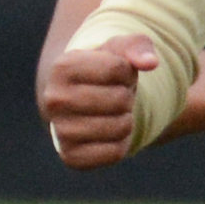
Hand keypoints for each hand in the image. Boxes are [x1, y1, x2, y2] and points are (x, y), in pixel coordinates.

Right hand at [41, 34, 157, 168]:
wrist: (81, 103)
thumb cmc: (103, 72)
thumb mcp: (118, 51)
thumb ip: (137, 47)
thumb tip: (150, 63)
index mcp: (62, 67)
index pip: (118, 69)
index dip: (127, 72)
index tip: (115, 75)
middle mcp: (54, 99)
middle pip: (120, 99)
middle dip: (126, 97)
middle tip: (114, 96)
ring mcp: (59, 130)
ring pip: (120, 127)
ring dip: (126, 120)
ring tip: (111, 113)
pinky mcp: (71, 157)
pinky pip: (115, 153)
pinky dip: (121, 144)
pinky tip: (108, 134)